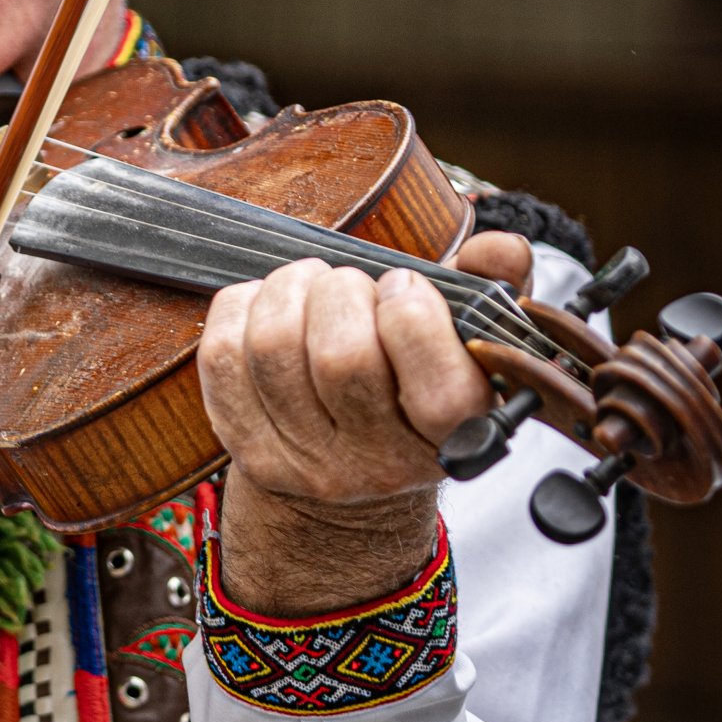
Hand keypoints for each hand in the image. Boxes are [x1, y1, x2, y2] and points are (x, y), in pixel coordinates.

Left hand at [198, 248, 520, 615]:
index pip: (437, 385)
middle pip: (343, 359)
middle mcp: (380, 464)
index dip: (413, 313)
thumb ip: (495, 286)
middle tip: (350, 285)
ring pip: (275, 350)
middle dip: (343, 292)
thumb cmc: (417, 384)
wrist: (353, 473)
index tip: (404, 286)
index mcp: (454, 436)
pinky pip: (223, 358)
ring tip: (310, 284)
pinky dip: (240, 309)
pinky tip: (267, 304)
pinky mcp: (247, 448)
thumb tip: (498, 248)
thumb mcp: (472, 340)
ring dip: (289, 290)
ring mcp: (307, 463)